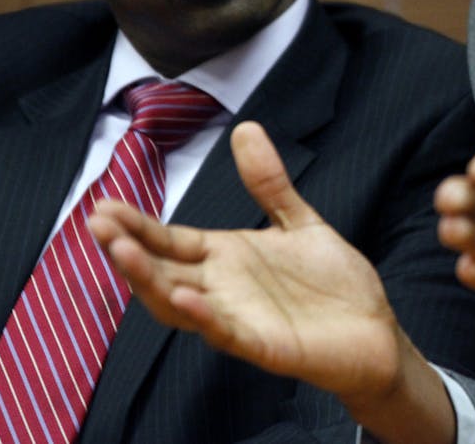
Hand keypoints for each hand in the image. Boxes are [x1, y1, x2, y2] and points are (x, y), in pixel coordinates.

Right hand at [88, 121, 454, 443]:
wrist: (376, 331)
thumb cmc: (333, 284)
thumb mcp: (298, 221)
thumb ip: (268, 183)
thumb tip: (245, 128)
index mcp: (226, 258)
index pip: (170, 240)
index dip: (138, 225)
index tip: (105, 205)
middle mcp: (223, 290)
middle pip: (162, 270)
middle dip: (128, 249)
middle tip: (97, 222)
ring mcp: (239, 319)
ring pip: (179, 304)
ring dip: (149, 281)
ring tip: (121, 252)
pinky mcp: (266, 346)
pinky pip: (228, 333)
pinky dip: (205, 317)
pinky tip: (185, 296)